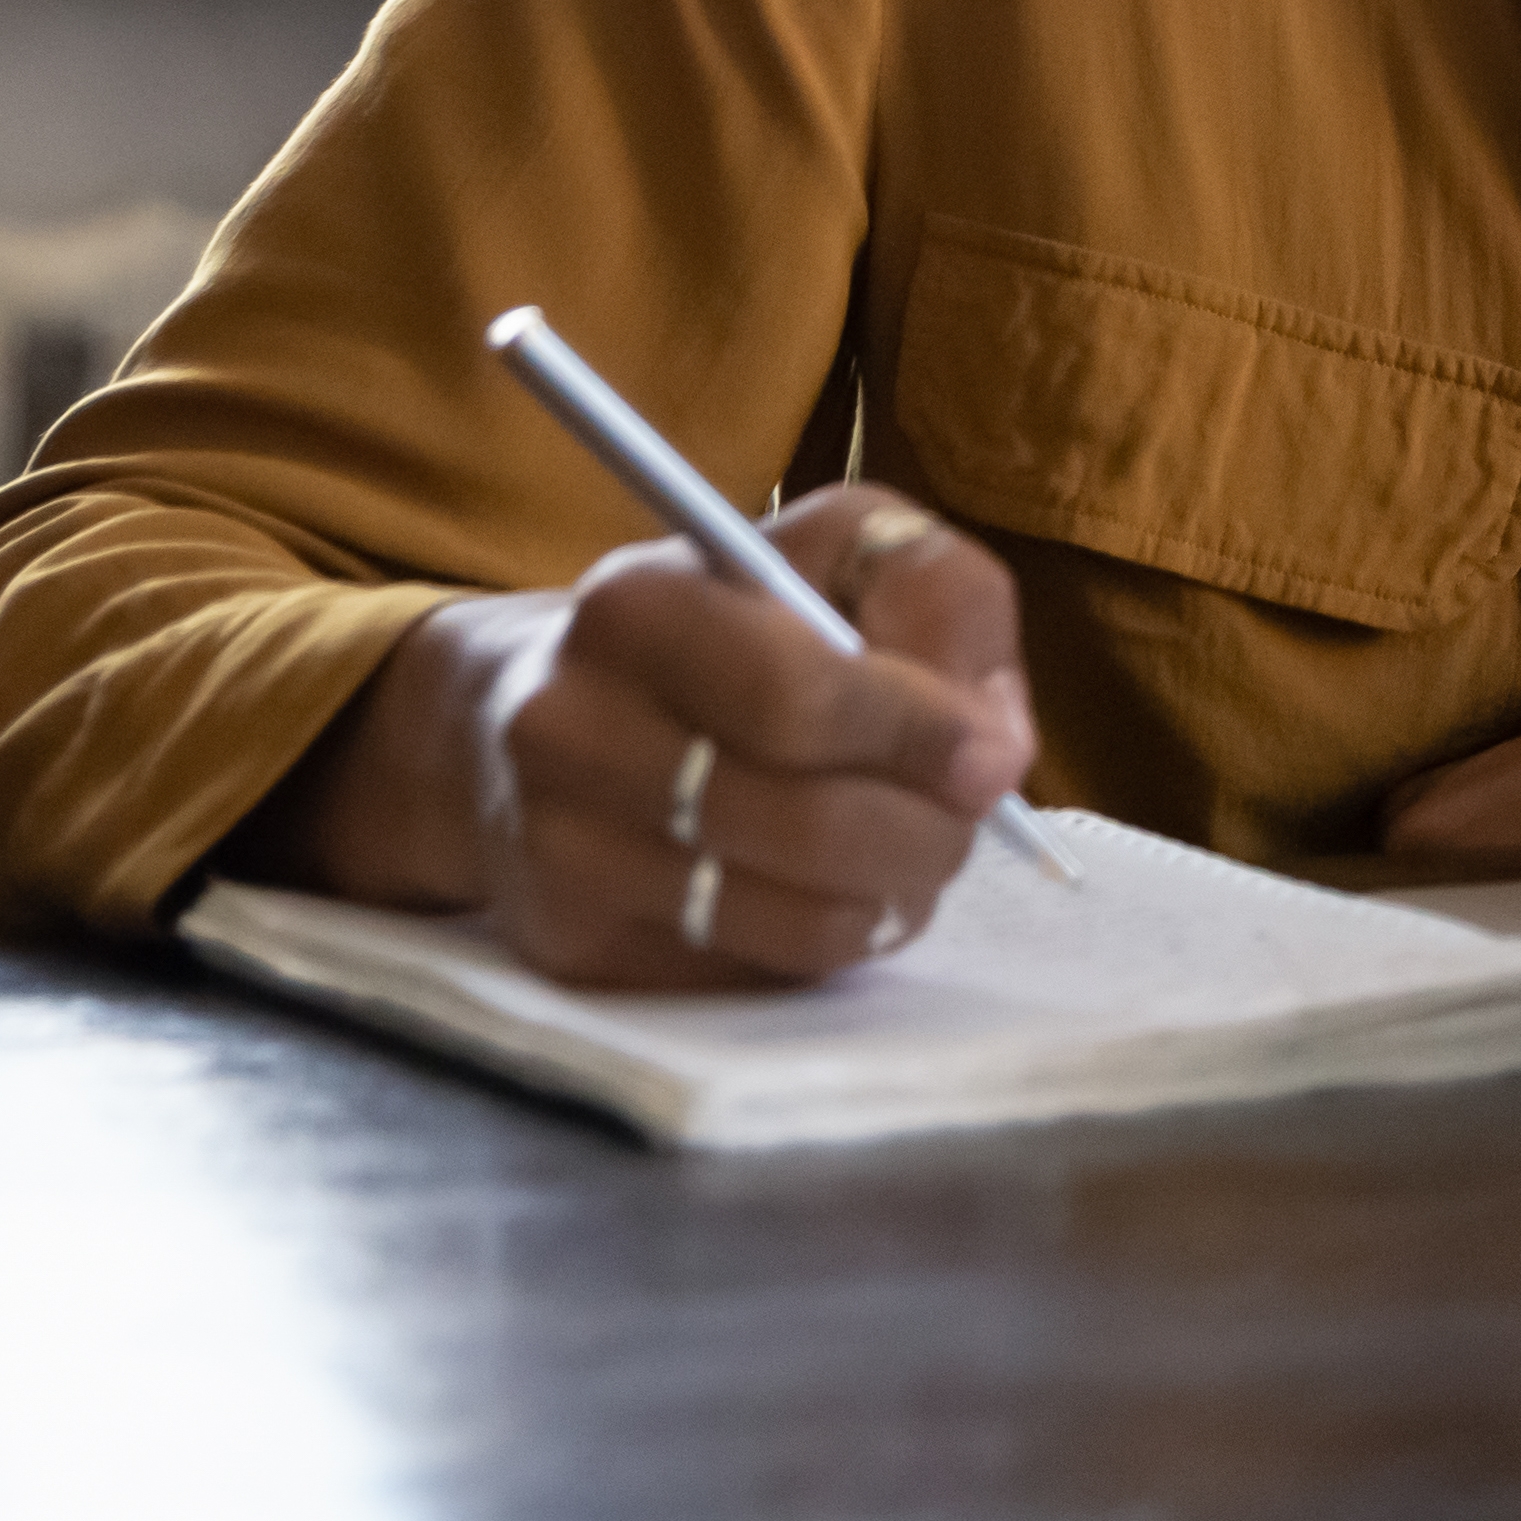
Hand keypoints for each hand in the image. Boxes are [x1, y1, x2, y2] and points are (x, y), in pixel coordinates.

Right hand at [256, 493, 1041, 989]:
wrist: (523, 712)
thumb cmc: (725, 617)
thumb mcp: (835, 549)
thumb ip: (939, 600)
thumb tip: (997, 747)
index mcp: (635, 606)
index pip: (798, 697)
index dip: (919, 735)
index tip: (996, 761)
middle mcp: (570, 729)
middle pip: (805, 823)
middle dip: (927, 830)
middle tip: (968, 817)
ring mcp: (559, 852)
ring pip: (792, 918)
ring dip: (894, 894)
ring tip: (913, 852)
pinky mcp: (574, 948)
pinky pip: (756, 971)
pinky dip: (831, 937)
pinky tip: (834, 888)